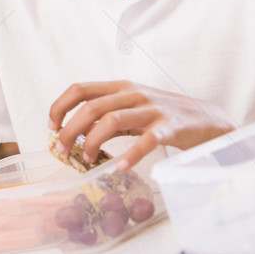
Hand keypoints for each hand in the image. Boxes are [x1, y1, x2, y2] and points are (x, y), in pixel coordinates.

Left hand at [48, 80, 236, 168]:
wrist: (202, 117)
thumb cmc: (159, 114)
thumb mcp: (129, 108)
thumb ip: (105, 115)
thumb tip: (73, 130)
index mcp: (119, 86)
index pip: (80, 88)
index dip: (60, 105)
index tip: (51, 126)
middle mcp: (132, 93)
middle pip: (91, 106)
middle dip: (70, 129)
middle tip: (62, 149)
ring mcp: (151, 109)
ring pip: (112, 120)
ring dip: (92, 141)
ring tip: (85, 159)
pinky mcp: (169, 127)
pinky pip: (146, 140)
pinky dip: (130, 154)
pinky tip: (120, 166)